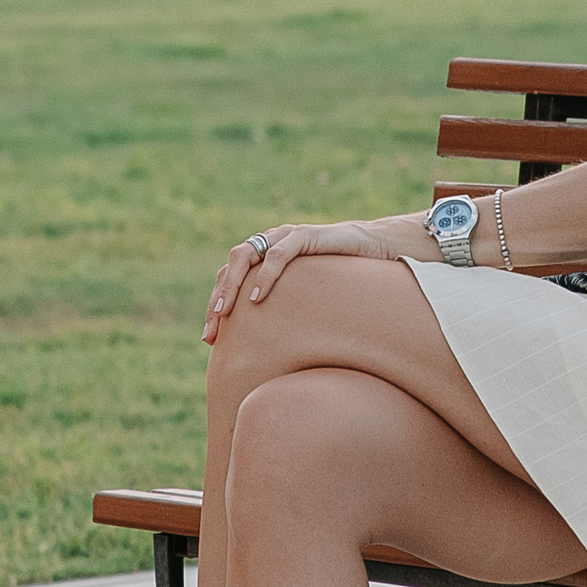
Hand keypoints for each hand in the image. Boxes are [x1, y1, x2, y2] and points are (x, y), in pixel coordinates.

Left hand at [202, 216, 415, 340]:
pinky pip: (279, 254)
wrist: (377, 250)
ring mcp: (287, 236)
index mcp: (266, 254)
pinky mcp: (306, 236)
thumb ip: (285, 311)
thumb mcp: (307, 298)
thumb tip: (267, 351)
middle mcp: (271, 241)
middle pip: (232, 265)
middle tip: (212, 330)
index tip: (210, 340)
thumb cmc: (342, 278)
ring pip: (246, 255)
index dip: (216, 304)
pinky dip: (265, 275)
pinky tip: (257, 298)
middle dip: (218, 298)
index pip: (230, 276)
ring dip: (232, 285)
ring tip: (225, 314)